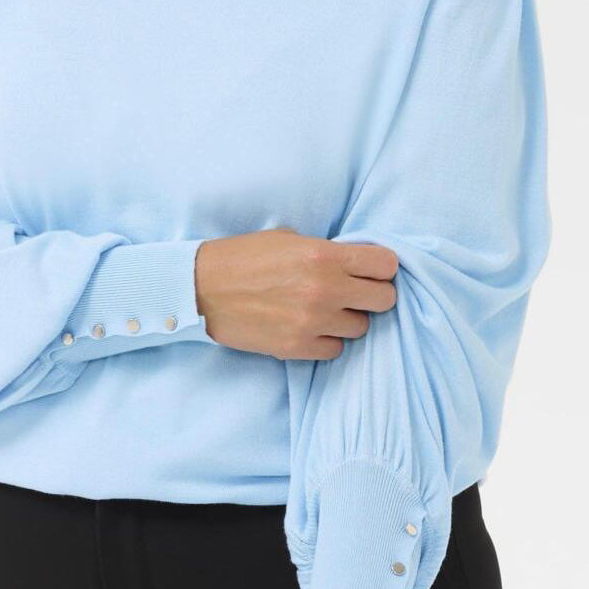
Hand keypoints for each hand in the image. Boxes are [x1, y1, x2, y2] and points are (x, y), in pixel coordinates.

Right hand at [193, 226, 397, 359]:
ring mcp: (312, 322)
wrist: (201, 287)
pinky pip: (335, 349)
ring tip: (322, 308)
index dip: (381, 267)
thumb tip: (357, 263)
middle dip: (372, 294)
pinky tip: (306, 325)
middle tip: (353, 291)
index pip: (386, 265)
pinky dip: (326, 339)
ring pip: (361, 327)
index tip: (371, 269)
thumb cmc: (243, 256)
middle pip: (384, 300)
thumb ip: (326, 251)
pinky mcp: (298, 347)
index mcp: (323, 255)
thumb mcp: (287, 239)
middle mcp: (324, 289)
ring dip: (347, 318)